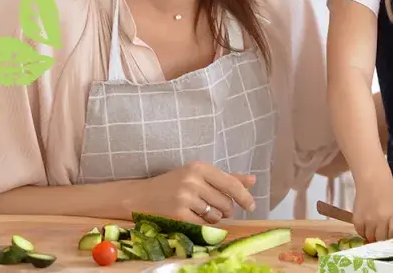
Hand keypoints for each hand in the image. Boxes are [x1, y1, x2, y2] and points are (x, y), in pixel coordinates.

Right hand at [123, 161, 255, 223]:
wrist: (140, 196)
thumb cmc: (173, 184)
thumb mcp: (199, 175)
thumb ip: (227, 178)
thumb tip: (253, 180)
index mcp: (199, 167)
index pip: (231, 184)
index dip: (245, 197)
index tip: (252, 206)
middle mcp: (192, 181)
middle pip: (226, 202)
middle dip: (227, 209)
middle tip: (218, 209)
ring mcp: (185, 198)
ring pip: (216, 215)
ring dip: (214, 218)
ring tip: (202, 211)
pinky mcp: (178, 215)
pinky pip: (203, 225)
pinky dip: (203, 224)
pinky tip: (194, 217)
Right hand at [352, 176, 392, 242]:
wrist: (372, 182)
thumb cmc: (389, 196)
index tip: (392, 238)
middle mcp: (382, 220)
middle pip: (382, 240)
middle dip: (383, 239)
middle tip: (382, 234)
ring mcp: (368, 221)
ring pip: (370, 238)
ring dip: (373, 236)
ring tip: (375, 228)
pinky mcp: (357, 220)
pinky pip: (360, 233)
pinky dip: (364, 231)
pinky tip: (367, 224)